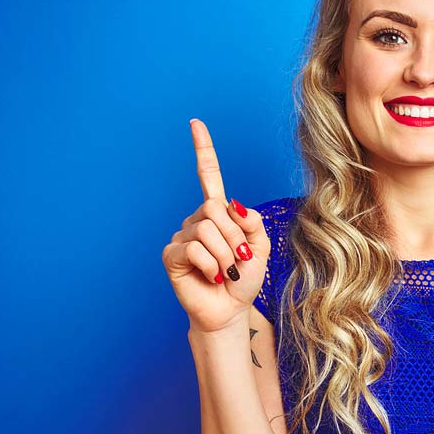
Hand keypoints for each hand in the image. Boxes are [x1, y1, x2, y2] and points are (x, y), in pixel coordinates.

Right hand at [161, 119, 270, 332]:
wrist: (231, 311)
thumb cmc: (244, 279)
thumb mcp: (261, 247)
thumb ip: (253, 222)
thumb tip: (233, 205)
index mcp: (219, 213)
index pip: (209, 176)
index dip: (203, 150)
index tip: (195, 123)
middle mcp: (197, 219)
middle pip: (216, 209)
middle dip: (234, 237)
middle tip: (237, 260)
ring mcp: (182, 235)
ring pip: (207, 230)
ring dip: (225, 255)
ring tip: (225, 272)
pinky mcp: (172, 255)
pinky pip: (194, 249)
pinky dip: (211, 266)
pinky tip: (211, 277)